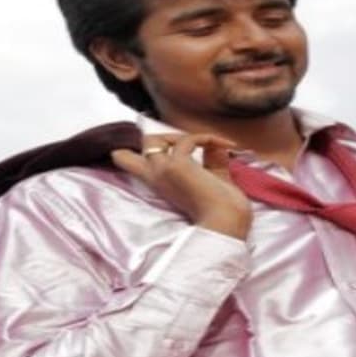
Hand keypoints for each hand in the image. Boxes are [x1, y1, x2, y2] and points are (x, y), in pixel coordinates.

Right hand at [111, 134, 252, 239]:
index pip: (127, 162)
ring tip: (210, 142)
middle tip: (195, 143)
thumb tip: (214, 144)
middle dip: (164, 137)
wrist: (226, 221)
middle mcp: (155, 176)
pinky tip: (227, 145)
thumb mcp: (212, 179)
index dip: (135, 147)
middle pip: (139, 146)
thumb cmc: (222, 208)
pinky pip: (188, 140)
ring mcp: (161, 169)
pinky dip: (209, 138)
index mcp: (159, 182)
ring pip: (154, 140)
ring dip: (183, 135)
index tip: (161, 144)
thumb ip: (210, 161)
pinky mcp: (176, 165)